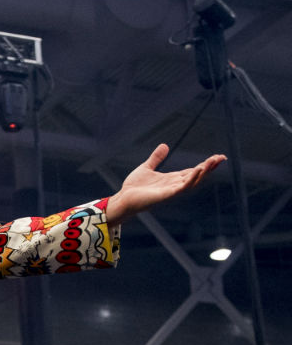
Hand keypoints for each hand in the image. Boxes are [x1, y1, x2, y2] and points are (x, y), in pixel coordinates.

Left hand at [106, 144, 224, 224]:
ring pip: (193, 181)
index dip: (206, 165)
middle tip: (222, 157)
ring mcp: (172, 191)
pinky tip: (197, 169)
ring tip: (213, 161)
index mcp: (172, 179)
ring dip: (204, 172)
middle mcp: (175, 185)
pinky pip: (182, 187)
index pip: (193, 171)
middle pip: (197, 175)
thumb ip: (156, 158)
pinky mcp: (166, 195)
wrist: (123, 199)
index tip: (218, 157)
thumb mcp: (147, 168)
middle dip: (210, 167)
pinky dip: (191, 179)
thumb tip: (164, 145)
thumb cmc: (133, 187)